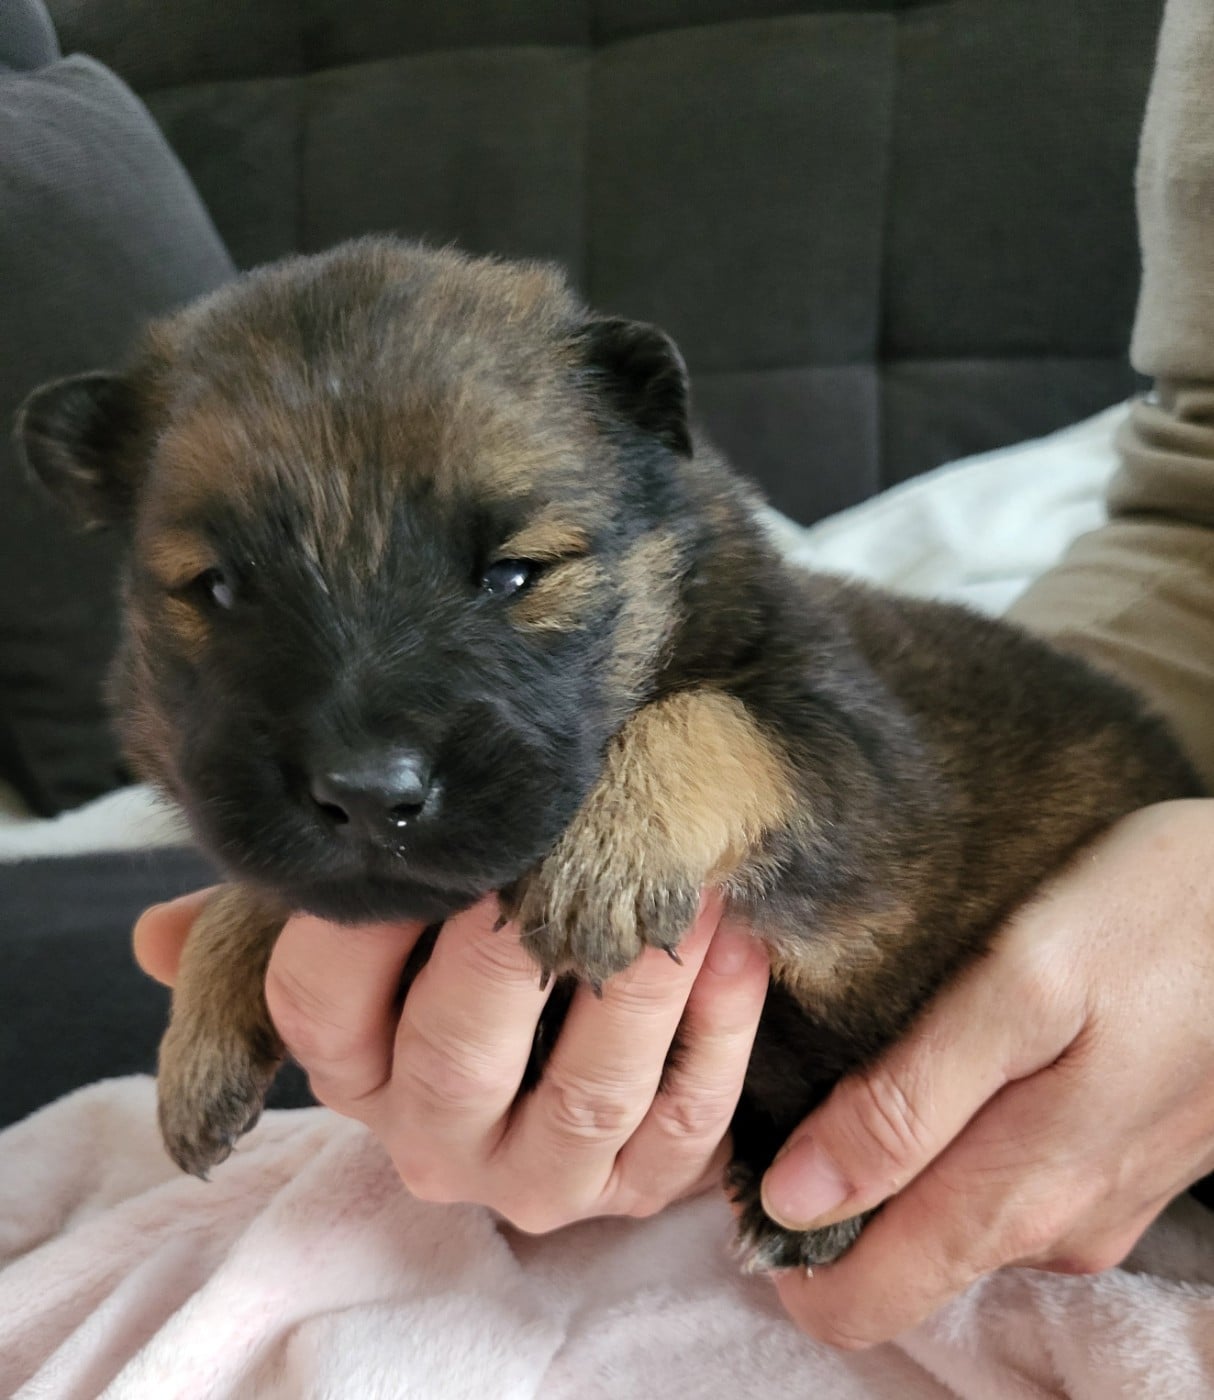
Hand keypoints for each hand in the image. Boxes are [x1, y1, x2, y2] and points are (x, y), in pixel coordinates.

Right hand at [134, 891, 769, 1230]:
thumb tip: (151, 937)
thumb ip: (271, 922)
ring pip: (588, 1092)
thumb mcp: (361, 929)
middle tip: (561, 849)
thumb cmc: (452, 944)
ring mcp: (542, 1179)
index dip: (365, 920)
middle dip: (510, 947)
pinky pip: (687, 1121)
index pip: (318, 1004)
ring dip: (640, 981)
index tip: (427, 840)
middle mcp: (434, 1140)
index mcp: (349, 1072)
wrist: (563, 1022)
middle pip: (456, 1052)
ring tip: (680, 881)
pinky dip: (718, 1032)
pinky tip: (735, 943)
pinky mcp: (642, 1190)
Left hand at [759, 799, 1213, 1348]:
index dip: (784, 1249)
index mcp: (1013, 1194)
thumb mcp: (1022, 986)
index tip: (743, 1163)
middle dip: (825, 1209)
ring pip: (951, 1225)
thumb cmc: (1155, 918)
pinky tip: (945, 1069)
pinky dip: (954, 1145)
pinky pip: (1006, 1188)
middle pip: (900, 1267)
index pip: (862, 1296)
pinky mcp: (1119, 1169)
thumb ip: (909, 1102)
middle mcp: (1052, 1228)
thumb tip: (799, 1199)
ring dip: (891, 1169)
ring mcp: (1094, 1205)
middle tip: (787, 1097)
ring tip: (857, 1064)